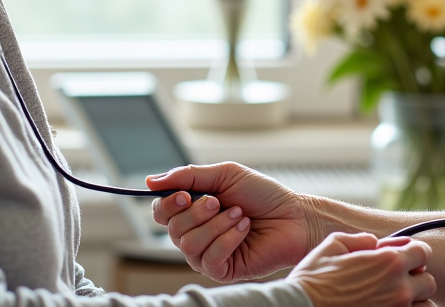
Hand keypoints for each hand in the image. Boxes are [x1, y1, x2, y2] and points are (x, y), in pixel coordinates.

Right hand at [148, 163, 312, 281]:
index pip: (161, 212)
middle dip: (198, 212)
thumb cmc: (262, 194)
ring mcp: (207, 254)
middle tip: (221, 202)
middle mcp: (195, 233)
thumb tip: (150, 181)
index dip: (168, 204)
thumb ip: (188, 176)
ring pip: (189, 245)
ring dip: (217, 225)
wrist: (294, 216)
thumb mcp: (225, 174)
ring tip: (239, 215)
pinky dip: (228, 240)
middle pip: (173, 229)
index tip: (186, 195)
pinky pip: (209, 259)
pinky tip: (244, 229)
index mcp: (192, 210)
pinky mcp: (222, 270)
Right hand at [288, 232, 434, 306]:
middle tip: (392, 281)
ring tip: (391, 300)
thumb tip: (373, 242)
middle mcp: (399, 289)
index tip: (399, 258)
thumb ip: (360, 239)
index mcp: (389, 262)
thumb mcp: (333, 244)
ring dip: (414, 302)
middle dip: (414, 279)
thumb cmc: (313, 279)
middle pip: (428, 282)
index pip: (423, 253)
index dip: (412, 253)